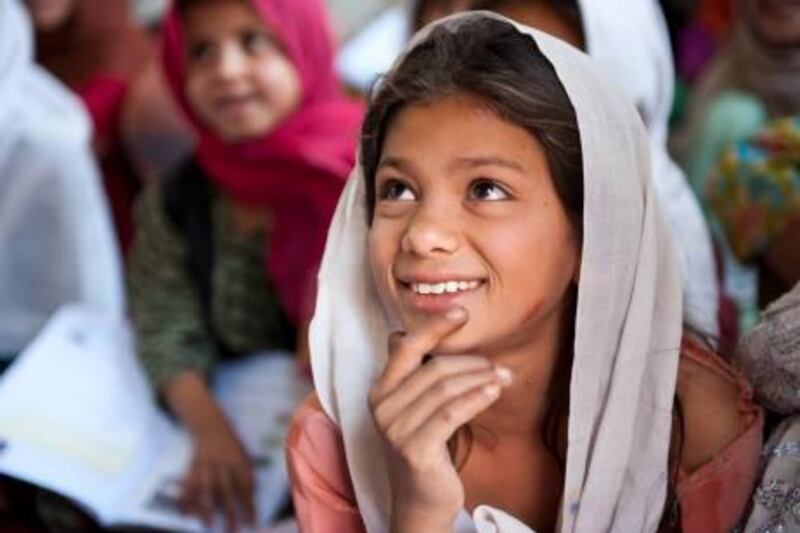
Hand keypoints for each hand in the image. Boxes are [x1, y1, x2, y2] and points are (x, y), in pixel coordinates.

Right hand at [182, 415, 255, 531]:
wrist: (211, 426)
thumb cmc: (232, 446)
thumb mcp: (245, 456)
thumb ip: (248, 475)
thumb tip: (251, 498)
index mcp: (239, 461)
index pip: (245, 486)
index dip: (249, 505)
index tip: (251, 522)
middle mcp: (222, 464)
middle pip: (225, 491)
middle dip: (229, 512)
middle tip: (232, 529)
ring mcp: (205, 465)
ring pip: (205, 489)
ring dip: (206, 508)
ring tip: (208, 524)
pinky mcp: (192, 466)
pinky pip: (188, 485)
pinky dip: (186, 499)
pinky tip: (186, 513)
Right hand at [368, 307, 511, 532]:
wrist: (421, 503)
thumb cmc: (426, 449)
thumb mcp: (417, 409)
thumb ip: (421, 377)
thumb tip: (437, 338)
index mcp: (380, 391)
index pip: (405, 347)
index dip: (434, 327)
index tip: (462, 312)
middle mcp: (382, 407)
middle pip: (433, 368)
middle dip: (471, 363)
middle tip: (497, 365)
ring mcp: (395, 429)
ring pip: (445, 389)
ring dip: (480, 379)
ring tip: (503, 377)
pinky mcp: (414, 449)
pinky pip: (451, 413)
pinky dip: (476, 398)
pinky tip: (493, 392)